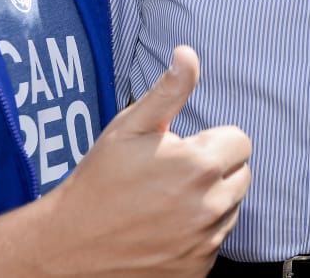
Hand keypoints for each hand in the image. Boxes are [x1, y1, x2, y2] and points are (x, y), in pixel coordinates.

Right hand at [41, 46, 251, 275]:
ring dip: (210, 201)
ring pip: (231, 208)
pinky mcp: (197, 269)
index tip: (183, 149)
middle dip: (216, 169)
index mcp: (200, 165)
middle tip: (174, 175)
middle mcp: (210, 206)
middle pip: (242, 174)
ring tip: (167, 201)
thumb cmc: (99, 181)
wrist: (67, 245)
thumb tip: (188, 54)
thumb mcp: (130, 127)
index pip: (240, 141)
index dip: (211, 141)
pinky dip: (199, 234)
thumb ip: (168, 90)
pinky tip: (166, 228)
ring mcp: (204, 242)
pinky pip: (216, 241)